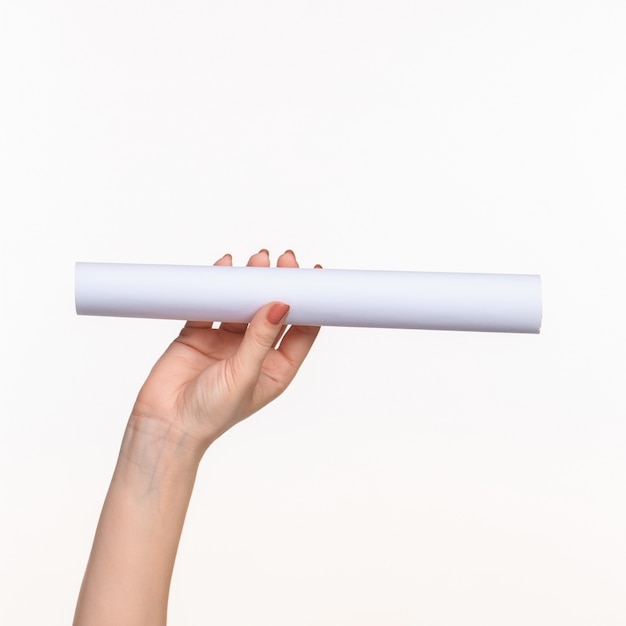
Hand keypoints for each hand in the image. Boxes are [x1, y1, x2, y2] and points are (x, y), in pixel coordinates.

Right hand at [130, 249, 320, 454]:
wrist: (165, 424)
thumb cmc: (210, 413)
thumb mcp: (244, 375)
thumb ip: (261, 338)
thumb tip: (281, 304)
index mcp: (276, 368)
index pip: (301, 330)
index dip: (309, 303)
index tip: (312, 277)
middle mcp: (255, 352)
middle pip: (273, 311)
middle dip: (280, 284)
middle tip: (284, 261)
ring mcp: (227, 341)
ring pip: (244, 303)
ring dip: (252, 281)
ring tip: (258, 259)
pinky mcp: (200, 332)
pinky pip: (212, 302)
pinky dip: (218, 285)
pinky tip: (225, 267)